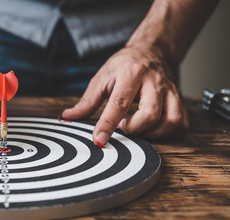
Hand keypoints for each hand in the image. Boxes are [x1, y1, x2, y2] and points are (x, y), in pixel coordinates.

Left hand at [62, 47, 188, 144]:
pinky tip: (152, 128)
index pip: (119, 103)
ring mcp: (170, 91)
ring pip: (170, 120)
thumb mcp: (102, 77)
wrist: (151, 51)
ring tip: (136, 127)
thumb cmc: (124, 65)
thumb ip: (87, 101)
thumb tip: (68, 117)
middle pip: (150, 114)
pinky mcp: (179, 99)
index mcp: (131, 73)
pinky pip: (181, 122)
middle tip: (122, 126)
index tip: (99, 139)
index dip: (108, 124)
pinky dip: (167, 132)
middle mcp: (154, 82)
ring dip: (152, 132)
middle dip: (133, 128)